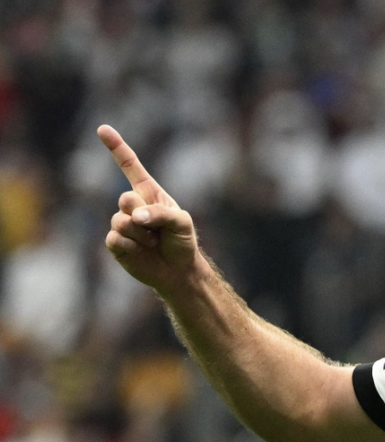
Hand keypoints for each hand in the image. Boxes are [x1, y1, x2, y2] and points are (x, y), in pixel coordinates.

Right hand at [100, 125, 199, 294]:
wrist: (177, 270)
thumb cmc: (182, 240)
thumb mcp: (182, 222)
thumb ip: (161, 214)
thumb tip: (133, 216)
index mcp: (148, 193)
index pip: (130, 166)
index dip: (116, 147)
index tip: (103, 129)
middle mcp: (132, 205)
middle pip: (125, 199)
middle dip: (143, 214)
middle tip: (157, 229)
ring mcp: (121, 223)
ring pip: (120, 221)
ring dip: (142, 234)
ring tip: (153, 242)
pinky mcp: (115, 242)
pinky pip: (115, 238)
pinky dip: (132, 246)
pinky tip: (142, 251)